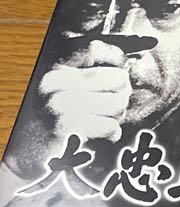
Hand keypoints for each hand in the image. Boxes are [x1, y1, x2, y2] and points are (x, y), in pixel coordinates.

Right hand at [20, 40, 131, 172]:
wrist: (27, 156)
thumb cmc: (53, 123)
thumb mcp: (65, 92)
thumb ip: (90, 76)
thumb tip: (126, 66)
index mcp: (56, 73)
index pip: (96, 50)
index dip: (117, 59)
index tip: (122, 70)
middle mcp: (57, 85)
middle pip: (117, 78)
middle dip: (123, 93)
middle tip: (115, 104)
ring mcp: (61, 106)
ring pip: (118, 103)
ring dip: (118, 115)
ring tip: (106, 120)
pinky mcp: (69, 129)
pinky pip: (111, 126)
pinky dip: (113, 133)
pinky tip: (105, 136)